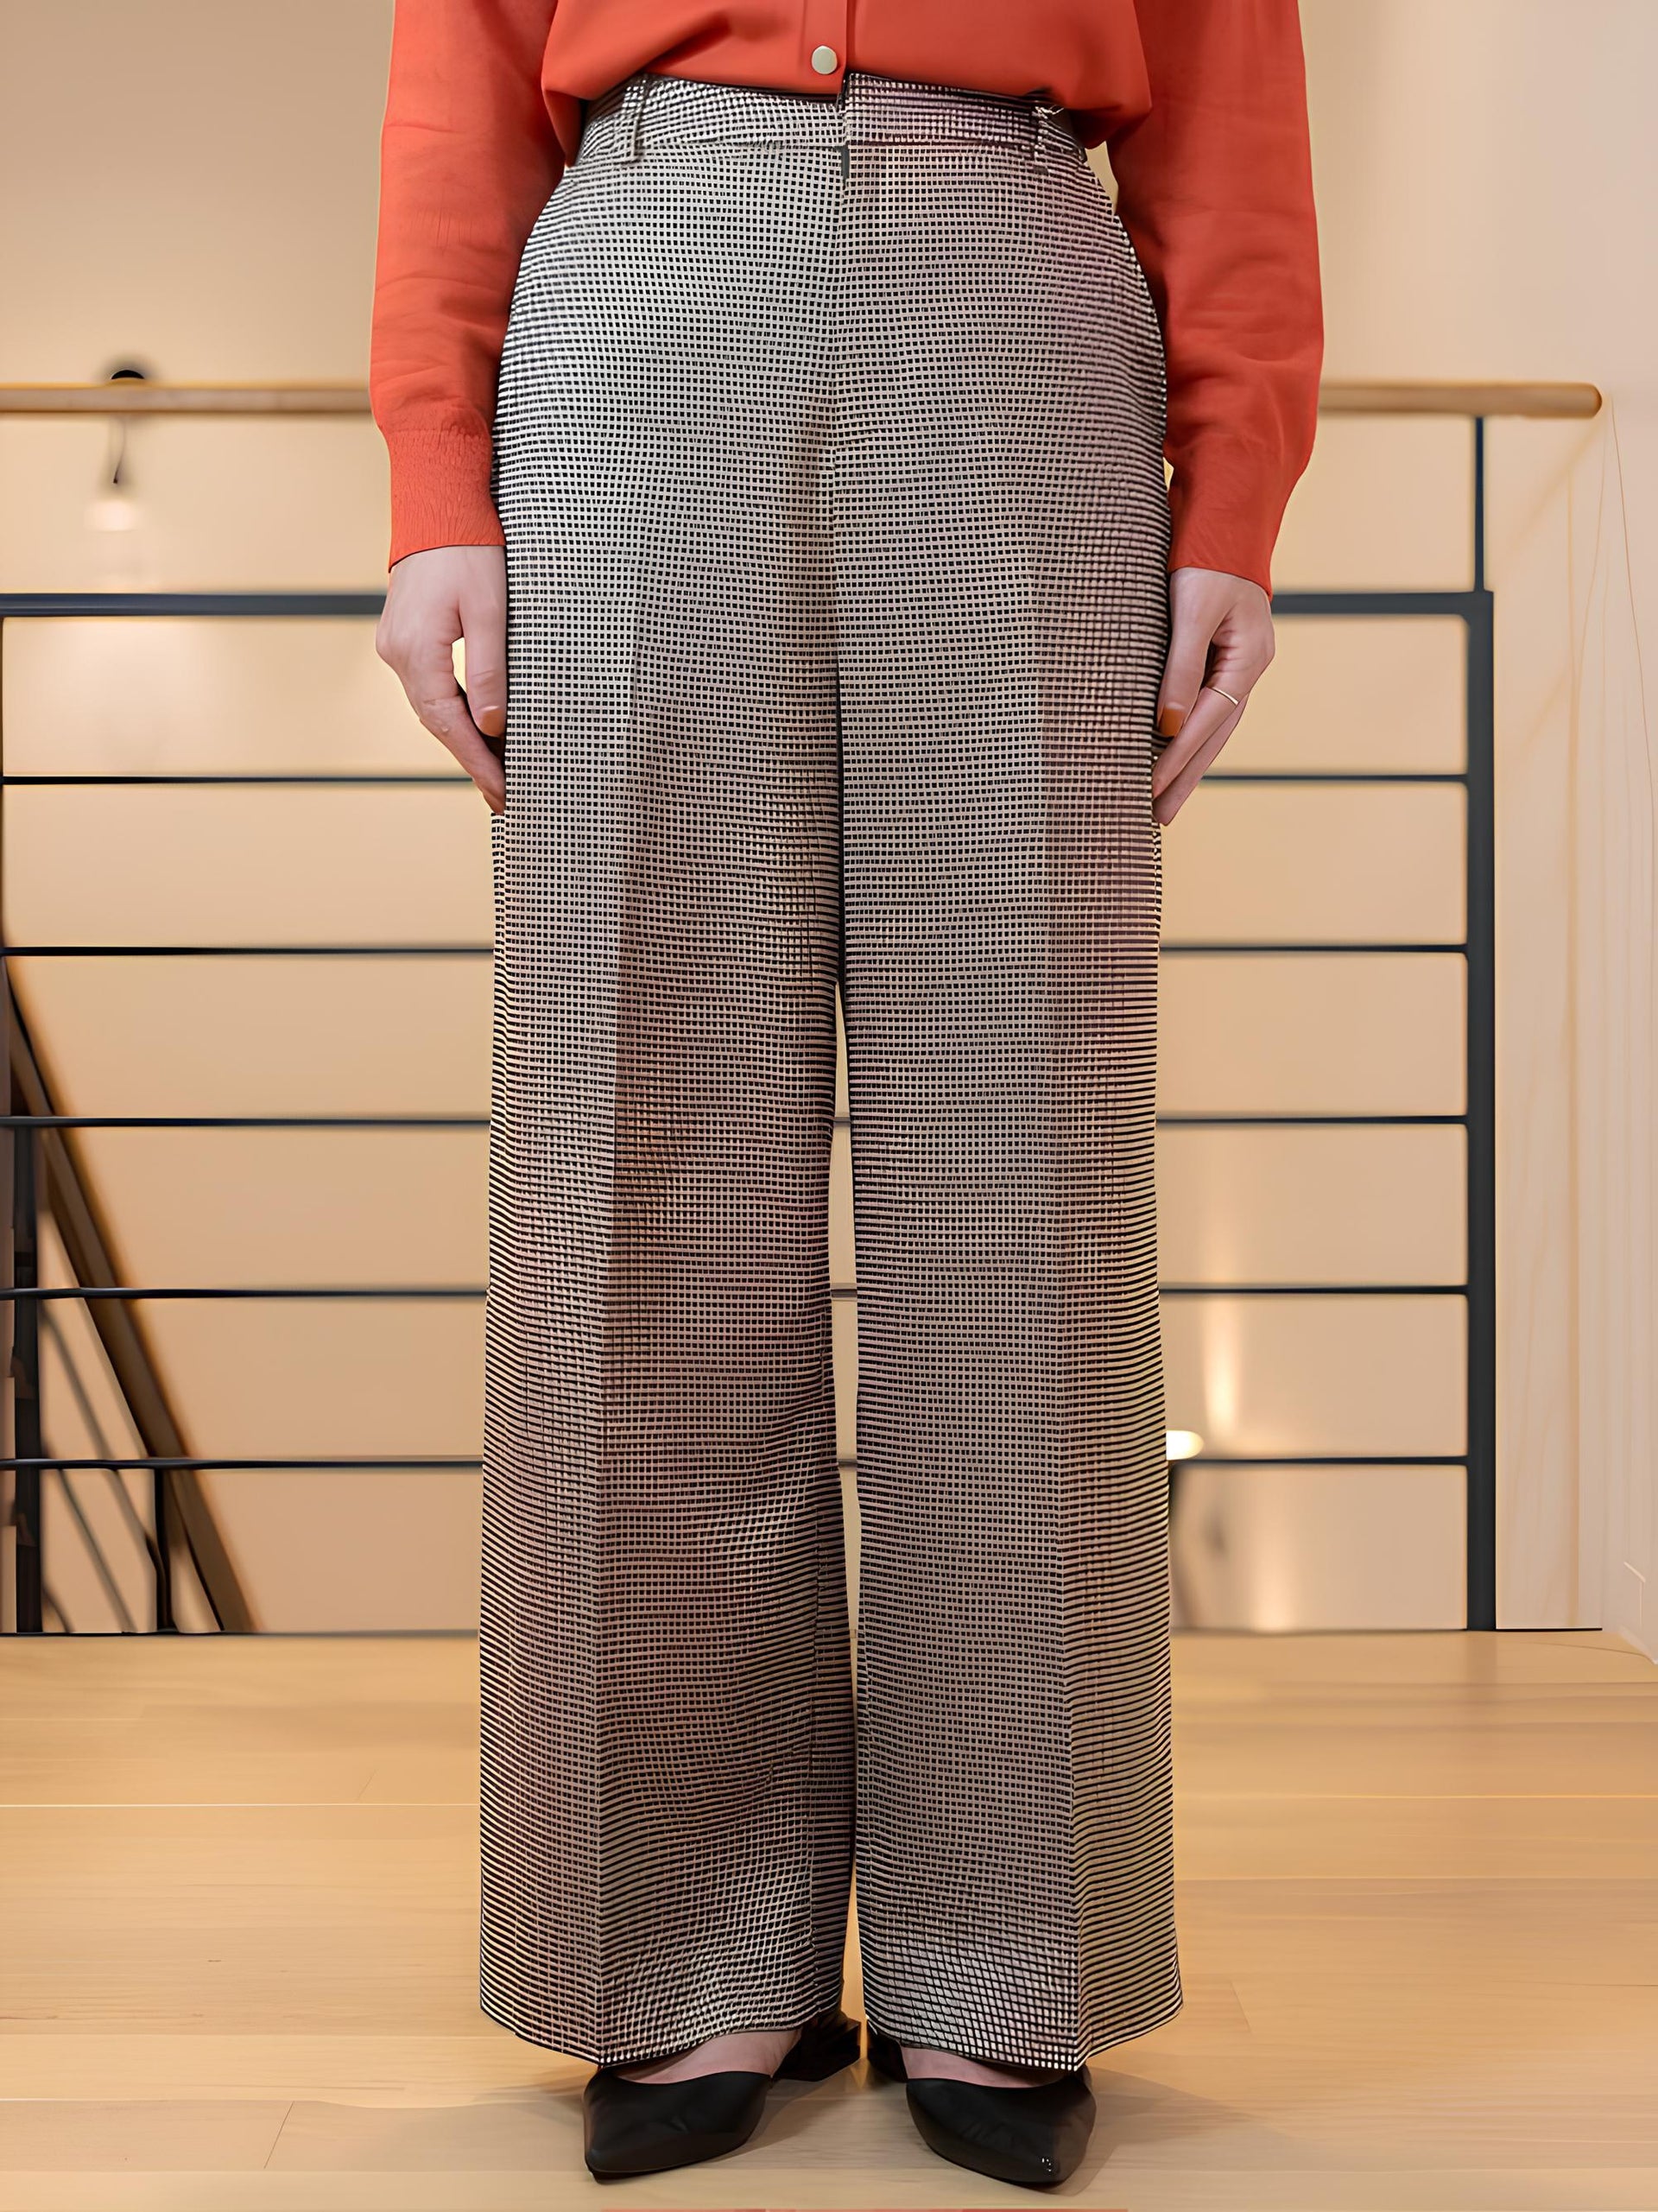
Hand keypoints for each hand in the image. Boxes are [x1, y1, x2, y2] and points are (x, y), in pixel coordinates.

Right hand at [375, 545, 507, 813]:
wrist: (436, 506)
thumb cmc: (468, 551)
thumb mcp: (490, 611)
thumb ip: (489, 670)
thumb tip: (492, 725)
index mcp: (416, 651)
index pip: (449, 724)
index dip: (477, 762)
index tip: (502, 792)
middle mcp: (397, 654)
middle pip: (437, 723)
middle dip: (471, 760)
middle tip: (503, 795)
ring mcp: (396, 647)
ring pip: (432, 708)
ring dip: (462, 739)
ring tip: (495, 770)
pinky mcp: (405, 638)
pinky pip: (430, 688)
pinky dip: (454, 713)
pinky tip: (476, 728)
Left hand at [1150, 566, 1274, 826]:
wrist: (1227, 515)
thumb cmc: (1206, 556)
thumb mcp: (1191, 609)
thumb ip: (1180, 667)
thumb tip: (1166, 725)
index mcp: (1249, 659)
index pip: (1207, 722)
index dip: (1176, 758)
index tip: (1147, 789)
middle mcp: (1250, 667)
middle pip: (1215, 736)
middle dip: (1184, 777)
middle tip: (1158, 818)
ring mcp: (1241, 664)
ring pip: (1213, 727)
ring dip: (1188, 764)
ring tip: (1162, 801)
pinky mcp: (1225, 657)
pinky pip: (1207, 708)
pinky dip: (1189, 737)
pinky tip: (1171, 757)